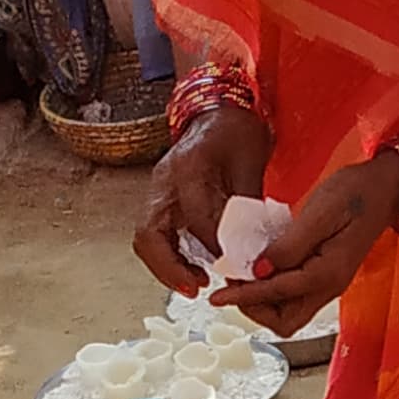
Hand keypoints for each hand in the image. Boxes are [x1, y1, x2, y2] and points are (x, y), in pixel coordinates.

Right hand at [138, 104, 270, 297]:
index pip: (197, 219)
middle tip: (197, 288)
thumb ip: (247, 208)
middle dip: (169, 267)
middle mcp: (164, 181)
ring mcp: (157, 191)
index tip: (238, 266)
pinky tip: (194, 270)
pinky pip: (156, 235)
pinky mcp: (161, 200)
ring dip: (167, 267)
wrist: (219, 110)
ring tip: (197, 284)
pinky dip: (170, 257)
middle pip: (149, 234)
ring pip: (147, 238)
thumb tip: (250, 252)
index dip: (216, 248)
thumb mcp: (252, 164)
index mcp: (189, 167)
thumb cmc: (238, 132)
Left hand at [225, 153, 398, 334]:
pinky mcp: (324, 276)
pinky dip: (273, 288)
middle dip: (254, 307)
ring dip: (262, 300)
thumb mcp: (320, 212)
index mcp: (328, 273)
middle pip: (284, 321)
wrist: (385, 188)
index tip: (218, 296)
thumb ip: (290, 245)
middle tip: (233, 281)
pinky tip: (261, 265)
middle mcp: (329, 287)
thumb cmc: (356, 193)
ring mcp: (328, 284)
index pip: (278, 294)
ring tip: (244, 273)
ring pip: (288, 312)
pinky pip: (294, 295)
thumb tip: (259, 271)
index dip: (245, 296)